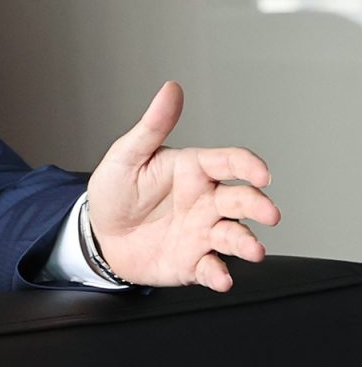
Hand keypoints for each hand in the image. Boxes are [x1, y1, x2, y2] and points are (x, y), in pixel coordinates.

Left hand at [85, 81, 278, 290]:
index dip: (249, 166)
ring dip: (247, 243)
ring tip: (253, 250)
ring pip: (235, 235)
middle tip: (268, 213)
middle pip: (242, 200)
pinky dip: (219, 274)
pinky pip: (212, 268)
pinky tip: (221, 277)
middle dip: (258, 206)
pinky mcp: (193, 262)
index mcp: (194, 171)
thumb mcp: (126, 156)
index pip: (229, 162)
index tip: (261, 174)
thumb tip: (171, 89)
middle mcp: (206, 201)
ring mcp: (202, 232)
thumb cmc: (115, 191)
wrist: (98, 234)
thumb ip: (152, 126)